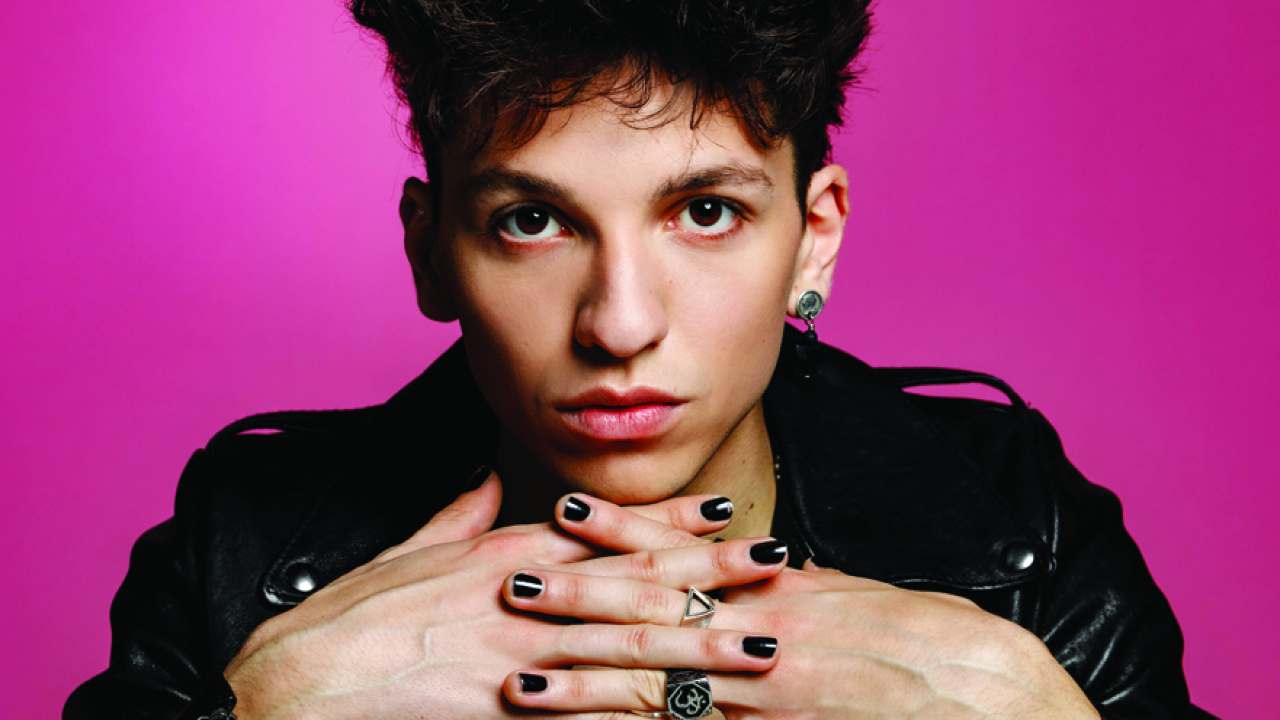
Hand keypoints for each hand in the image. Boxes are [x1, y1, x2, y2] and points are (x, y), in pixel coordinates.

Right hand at [221, 469, 784, 719]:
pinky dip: (639, 717)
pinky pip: (588, 714)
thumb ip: (460, 511)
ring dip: (700, 649)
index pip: (606, 531)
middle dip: (713, 579)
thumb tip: (488, 473)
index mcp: (503, 552)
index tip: (726, 512)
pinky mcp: (504, 710)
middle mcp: (521, 596)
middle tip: (776, 569)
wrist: (295, 685)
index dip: (671, 524)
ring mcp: (517, 656)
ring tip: (758, 647)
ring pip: (627, 647)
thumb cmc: (350, 617)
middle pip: (635, 584)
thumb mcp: (409, 548)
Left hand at [501, 550, 1100, 718]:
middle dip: (580, 599)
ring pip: (660, 685)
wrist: (988, 692)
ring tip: (522, 679)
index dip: (619, 533)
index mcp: (778, 585)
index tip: (563, 511)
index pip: (683, 552)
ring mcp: (765, 691)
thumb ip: (786, 589)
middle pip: (656, 613)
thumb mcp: (850, 596)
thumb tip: (745, 568)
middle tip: (510, 584)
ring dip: (586, 683)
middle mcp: (763, 631)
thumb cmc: (928, 641)